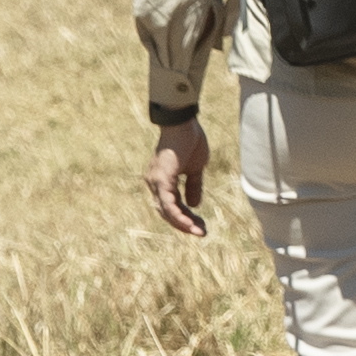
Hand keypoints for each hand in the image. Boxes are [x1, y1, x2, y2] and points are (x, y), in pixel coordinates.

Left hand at [147, 119, 211, 237]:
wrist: (183, 123)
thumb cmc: (189, 141)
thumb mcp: (195, 168)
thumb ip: (193, 186)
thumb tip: (195, 205)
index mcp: (161, 181)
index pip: (171, 205)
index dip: (186, 217)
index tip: (201, 225)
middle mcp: (154, 184)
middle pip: (167, 212)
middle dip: (185, 224)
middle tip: (202, 232)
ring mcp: (155, 182)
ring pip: (166, 211)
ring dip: (183, 223)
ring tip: (199, 232)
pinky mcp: (161, 180)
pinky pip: (168, 203)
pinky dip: (179, 215)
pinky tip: (190, 223)